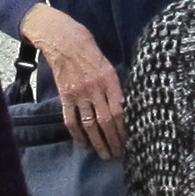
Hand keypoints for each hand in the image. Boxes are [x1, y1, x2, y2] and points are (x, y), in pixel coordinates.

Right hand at [24, 5, 125, 157]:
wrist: (64, 41)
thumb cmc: (90, 51)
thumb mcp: (109, 65)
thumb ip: (115, 87)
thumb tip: (124, 109)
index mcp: (110, 80)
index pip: (119, 111)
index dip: (124, 129)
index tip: (129, 141)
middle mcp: (95, 88)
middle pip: (106, 121)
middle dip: (113, 140)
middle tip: (118, 154)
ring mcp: (79, 93)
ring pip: (90, 124)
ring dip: (98, 142)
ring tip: (104, 154)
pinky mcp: (65, 95)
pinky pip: (71, 119)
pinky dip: (77, 134)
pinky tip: (83, 144)